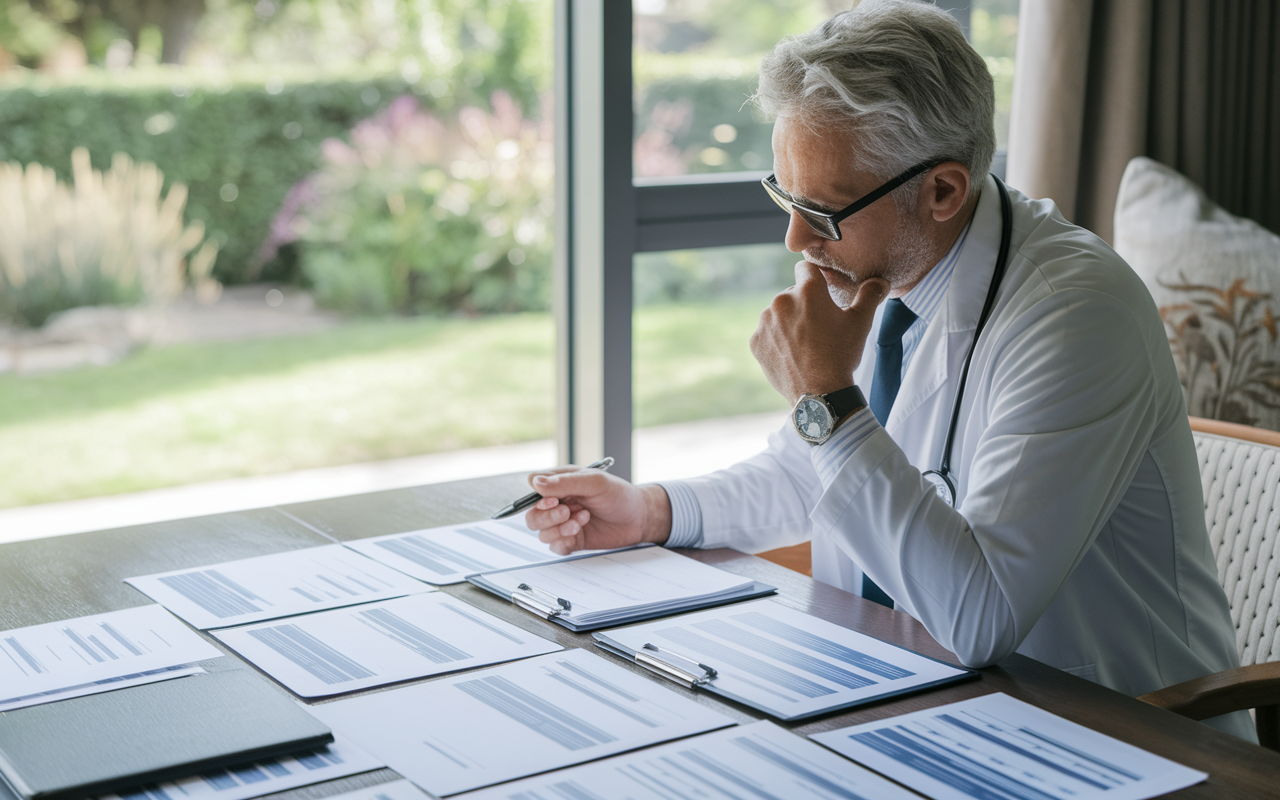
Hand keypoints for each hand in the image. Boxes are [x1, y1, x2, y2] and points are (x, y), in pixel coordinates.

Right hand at [523, 465, 672, 554]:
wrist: (638, 517)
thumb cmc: (618, 494)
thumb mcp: (594, 482)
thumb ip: (564, 482)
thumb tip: (535, 483)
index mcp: (561, 483)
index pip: (534, 489)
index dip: (538, 498)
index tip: (554, 500)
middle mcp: (559, 504)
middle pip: (532, 516)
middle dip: (547, 517)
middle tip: (567, 512)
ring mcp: (564, 523)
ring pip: (542, 533)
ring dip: (559, 529)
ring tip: (582, 519)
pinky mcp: (572, 540)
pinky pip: (555, 547)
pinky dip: (564, 541)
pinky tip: (579, 532)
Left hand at [750, 261, 888, 403]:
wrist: (820, 394)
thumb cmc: (841, 355)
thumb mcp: (861, 322)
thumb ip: (870, 294)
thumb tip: (880, 281)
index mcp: (807, 290)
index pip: (806, 269)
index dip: (816, 279)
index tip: (822, 293)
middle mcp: (781, 301)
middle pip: (792, 294)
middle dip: (803, 305)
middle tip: (819, 328)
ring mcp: (765, 322)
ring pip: (778, 314)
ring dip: (788, 323)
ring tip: (806, 344)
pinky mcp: (756, 342)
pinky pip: (767, 334)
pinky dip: (776, 341)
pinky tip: (792, 354)